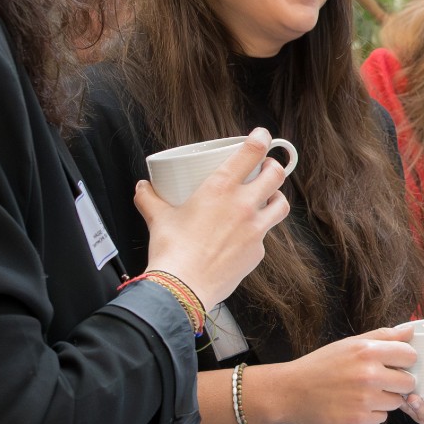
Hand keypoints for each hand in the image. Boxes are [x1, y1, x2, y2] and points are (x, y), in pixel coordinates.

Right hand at [136, 132, 286, 303]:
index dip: (261, 139)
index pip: (251, 153)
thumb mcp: (158, 218)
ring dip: (276, 197)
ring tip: (268, 198)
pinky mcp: (258, 252)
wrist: (183, 288)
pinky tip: (245, 235)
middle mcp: (243, 205)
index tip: (262, 136)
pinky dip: (258, 231)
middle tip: (267, 167)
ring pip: (281, 205)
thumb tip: (142, 187)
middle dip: (274, 166)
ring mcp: (255, 229)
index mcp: (220, 188)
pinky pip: (265, 236)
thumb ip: (149, 198)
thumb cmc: (172, 251)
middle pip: (276, 175)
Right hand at [264, 329, 422, 423]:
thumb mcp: (349, 344)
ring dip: (384, 400)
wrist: (289, 392)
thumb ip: (383, 337)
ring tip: (361, 394)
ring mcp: (365, 400)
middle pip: (408, 382)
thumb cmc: (320, 366)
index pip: (410, 355)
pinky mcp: (359, 420)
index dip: (404, 361)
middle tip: (379, 382)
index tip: (395, 364)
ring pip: (396, 402)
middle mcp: (369, 375)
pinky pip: (381, 418)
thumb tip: (412, 331)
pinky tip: (354, 406)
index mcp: (367, 352)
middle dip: (398, 383)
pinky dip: (371, 414)